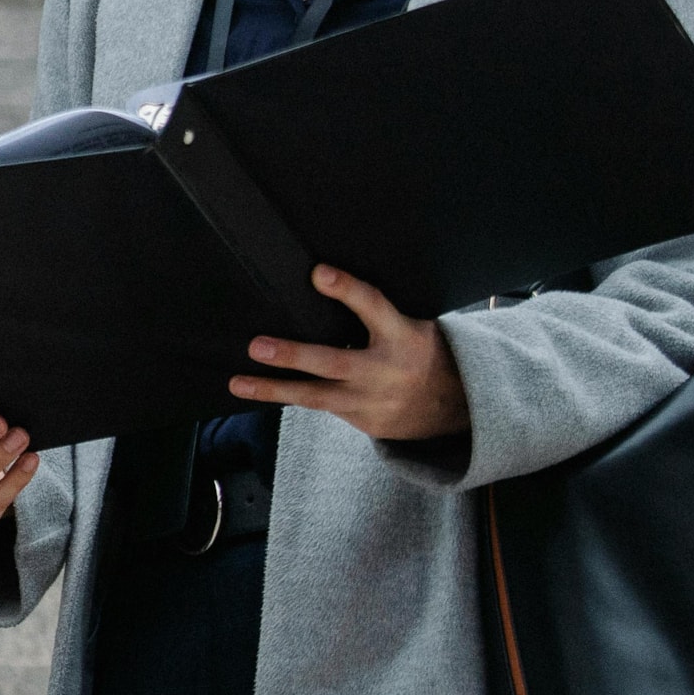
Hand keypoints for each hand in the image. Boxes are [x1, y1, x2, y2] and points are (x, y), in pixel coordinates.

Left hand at [232, 265, 470, 443]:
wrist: (455, 408)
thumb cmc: (421, 351)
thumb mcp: (413, 324)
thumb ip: (377, 313)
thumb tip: (322, 280)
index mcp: (403, 335)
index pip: (373, 307)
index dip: (347, 290)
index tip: (318, 273)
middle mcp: (385, 370)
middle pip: (334, 362)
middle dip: (294, 356)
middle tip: (257, 346)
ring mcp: (372, 401)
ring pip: (316, 397)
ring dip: (274, 390)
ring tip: (238, 382)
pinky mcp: (362, 421)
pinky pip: (320, 407)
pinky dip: (289, 398)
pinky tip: (259, 392)